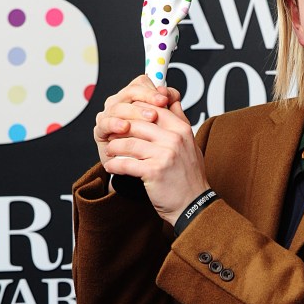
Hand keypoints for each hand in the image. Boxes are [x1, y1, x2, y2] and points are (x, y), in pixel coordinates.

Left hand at [94, 75, 209, 224]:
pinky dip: (114, 165)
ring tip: (109, 151)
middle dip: (119, 128)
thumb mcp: (190, 143)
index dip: (133, 111)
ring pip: (129, 142)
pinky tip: (111, 166)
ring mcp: (165, 155)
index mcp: (182, 129)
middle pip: (137, 123)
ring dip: (114, 147)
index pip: (153, 107)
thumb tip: (170, 98)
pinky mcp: (155, 172)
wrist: (194, 205)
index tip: (123, 118)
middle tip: (109, 134)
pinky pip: (126, 163)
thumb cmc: (189, 177)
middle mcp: (175, 139)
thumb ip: (179, 120)